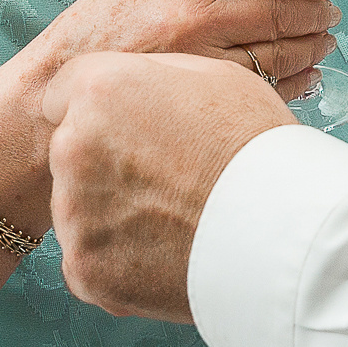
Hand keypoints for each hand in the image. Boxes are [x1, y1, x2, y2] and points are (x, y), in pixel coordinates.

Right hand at [33, 0, 335, 97]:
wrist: (51, 96)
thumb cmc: (99, 37)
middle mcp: (198, 11)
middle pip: (286, 6)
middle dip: (317, 11)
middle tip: (329, 14)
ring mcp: (203, 59)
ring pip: (284, 48)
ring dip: (313, 46)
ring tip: (322, 44)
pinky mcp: (204, 100)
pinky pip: (270, 88)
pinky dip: (297, 81)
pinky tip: (306, 76)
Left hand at [41, 50, 293, 322]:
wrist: (282, 230)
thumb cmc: (257, 146)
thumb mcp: (216, 78)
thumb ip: (155, 78)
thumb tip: (138, 85)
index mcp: (101, 91)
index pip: (65, 91)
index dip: (98, 108)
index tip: (123, 126)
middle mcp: (73, 147)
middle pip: (71, 150)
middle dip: (105, 161)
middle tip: (162, 177)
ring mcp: (73, 213)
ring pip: (79, 208)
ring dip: (112, 212)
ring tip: (172, 218)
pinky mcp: (84, 269)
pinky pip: (90, 259)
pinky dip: (119, 260)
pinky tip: (165, 251)